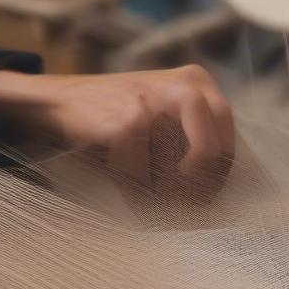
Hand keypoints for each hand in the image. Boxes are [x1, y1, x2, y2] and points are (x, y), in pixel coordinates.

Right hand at [0, 65, 234, 184]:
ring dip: (162, 194)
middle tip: (186, 208)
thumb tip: (217, 185)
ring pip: (174, 170)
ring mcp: (152, 103)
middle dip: (198, 188)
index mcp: (196, 81)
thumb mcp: (165, 108)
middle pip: (211, 152)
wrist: (61, 100)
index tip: (208, 196)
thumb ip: (194, 131)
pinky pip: (139, 176)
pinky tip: (125, 191)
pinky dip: (132, 191)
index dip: (220, 173)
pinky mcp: (125, 123)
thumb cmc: (119, 113)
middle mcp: (181, 86)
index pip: (227, 135)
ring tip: (150, 199)